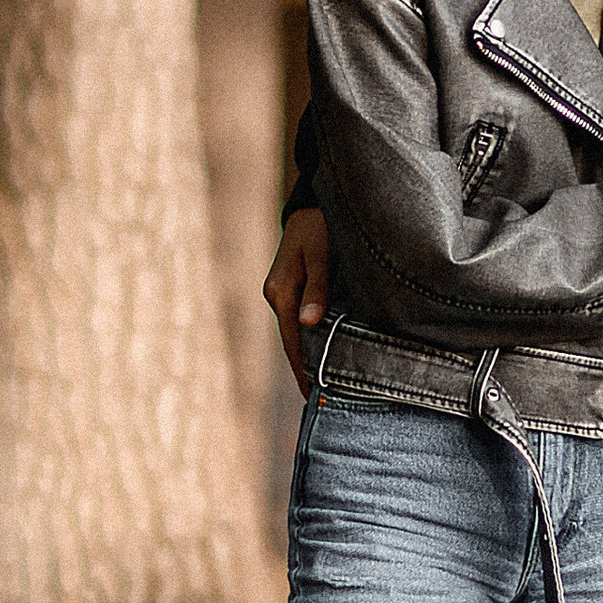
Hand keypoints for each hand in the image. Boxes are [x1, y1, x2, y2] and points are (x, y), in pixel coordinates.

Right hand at [265, 208, 330, 388]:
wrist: (313, 202)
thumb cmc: (320, 225)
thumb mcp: (321, 254)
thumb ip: (318, 288)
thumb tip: (308, 324)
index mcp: (281, 291)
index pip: (293, 340)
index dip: (303, 368)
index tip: (314, 395)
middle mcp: (278, 295)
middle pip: (293, 341)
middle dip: (306, 369)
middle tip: (323, 400)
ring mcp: (284, 291)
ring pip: (298, 332)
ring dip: (309, 355)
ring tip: (324, 383)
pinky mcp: (293, 286)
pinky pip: (302, 319)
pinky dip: (312, 337)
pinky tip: (323, 350)